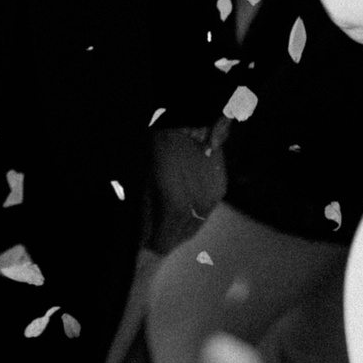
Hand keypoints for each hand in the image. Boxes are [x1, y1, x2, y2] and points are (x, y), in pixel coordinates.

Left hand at [146, 126, 225, 253]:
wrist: (187, 119)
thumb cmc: (158, 146)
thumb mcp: (143, 178)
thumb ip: (145, 211)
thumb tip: (143, 236)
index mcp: (176, 208)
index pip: (164, 242)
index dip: (152, 243)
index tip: (144, 242)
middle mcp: (198, 209)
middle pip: (181, 237)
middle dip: (166, 237)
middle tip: (153, 233)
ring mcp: (212, 200)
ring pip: (195, 226)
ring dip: (181, 227)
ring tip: (167, 220)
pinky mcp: (220, 190)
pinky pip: (205, 211)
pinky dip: (193, 213)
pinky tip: (183, 204)